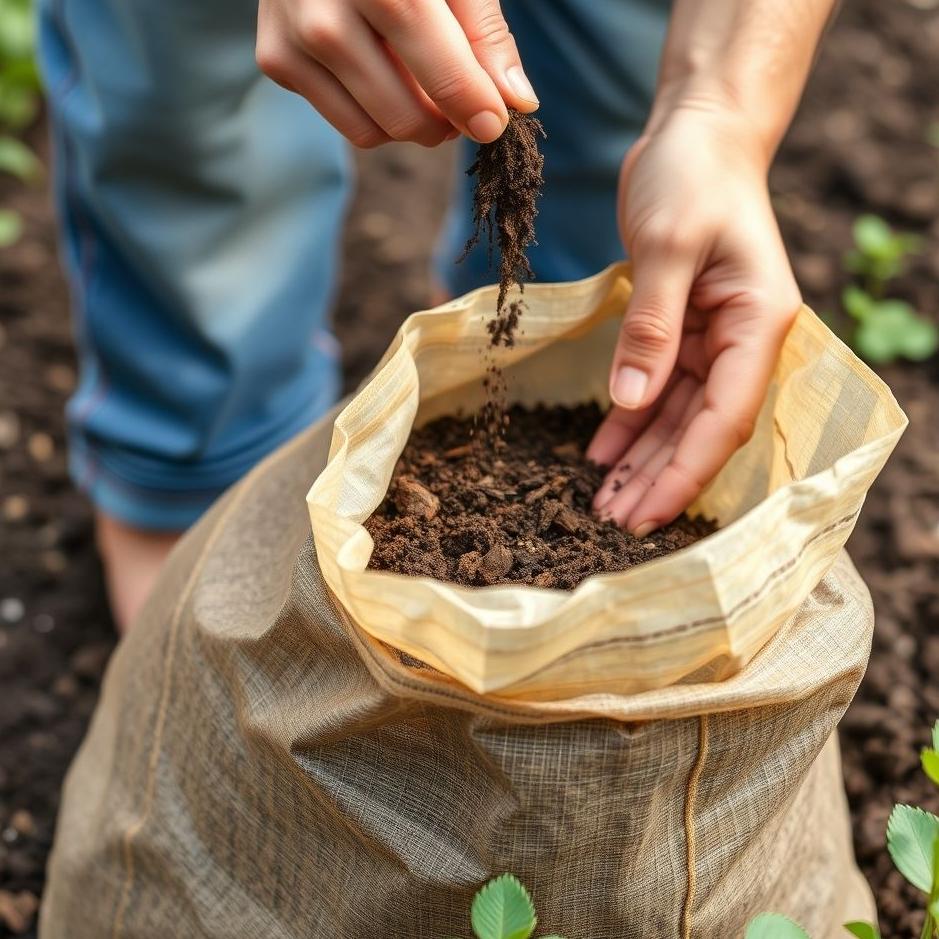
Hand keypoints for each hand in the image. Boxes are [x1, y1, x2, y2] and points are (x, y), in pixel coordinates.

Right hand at [256, 0, 538, 148]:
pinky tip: (384, 71)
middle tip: (464, 106)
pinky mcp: (275, 60)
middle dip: (444, 125)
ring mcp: (291, 37)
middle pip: (402, 115)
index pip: (435, 64)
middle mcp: (323, 9)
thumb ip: (485, 33)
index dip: (470, 103)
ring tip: (427, 87)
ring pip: (371, 131)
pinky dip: (376, 112)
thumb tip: (517, 101)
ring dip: (412, 125)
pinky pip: (344, 122)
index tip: (496, 126)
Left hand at [587, 102, 800, 535]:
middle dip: (657, 478)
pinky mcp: (680, 331)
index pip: (723, 416)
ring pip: (674, 417)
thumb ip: (651, 327)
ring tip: (602, 502)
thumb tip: (629, 402)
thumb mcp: (669, 245)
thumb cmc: (693, 176)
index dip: (684, 471)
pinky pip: (654, 388)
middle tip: (612, 525)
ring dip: (640, 460)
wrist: (695, 135)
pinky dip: (626, 421)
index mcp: (757, 324)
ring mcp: (711, 339)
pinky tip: (600, 453)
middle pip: (699, 429)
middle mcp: (742, 341)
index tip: (645, 513)